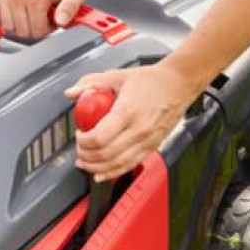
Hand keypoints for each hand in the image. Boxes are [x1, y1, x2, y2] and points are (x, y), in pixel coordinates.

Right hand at [0, 0, 86, 39]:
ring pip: (7, 26)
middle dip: (33, 28)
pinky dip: (5, 17)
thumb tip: (61, 21)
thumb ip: (71, 8)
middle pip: (21, 30)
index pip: (36, 30)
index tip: (50, 19)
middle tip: (41, 16)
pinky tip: (17, 11)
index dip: (45, 29)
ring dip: (20, 24)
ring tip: (31, 13)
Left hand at [65, 63, 201, 181]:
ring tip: (84, 163)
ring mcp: (146, 141)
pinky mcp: (152, 147)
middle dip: (86, 155)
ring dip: (96, 168)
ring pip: (117, 164)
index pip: (99, 137)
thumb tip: (71, 93)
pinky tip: (100, 174)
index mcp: (128, 111)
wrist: (178, 85)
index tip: (79, 135)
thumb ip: (91, 82)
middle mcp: (139, 130)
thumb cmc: (151, 81)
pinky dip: (113, 173)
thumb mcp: (117, 76)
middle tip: (79, 149)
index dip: (83, 141)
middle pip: (105, 154)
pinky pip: (129, 165)